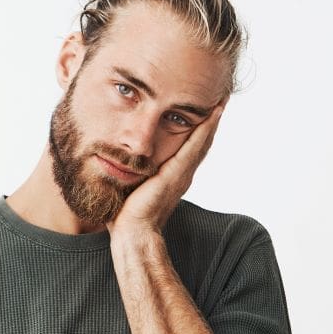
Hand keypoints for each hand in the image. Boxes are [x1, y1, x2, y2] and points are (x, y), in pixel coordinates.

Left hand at [108, 105, 224, 235]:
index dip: (197, 133)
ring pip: (202, 141)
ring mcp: (182, 174)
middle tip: (219, 102)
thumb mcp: (127, 187)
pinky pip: (195, 146)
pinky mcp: (177, 173)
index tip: (201, 116)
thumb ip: (126, 175)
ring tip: (221, 101)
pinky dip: (205, 129)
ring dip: (212, 121)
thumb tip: (111, 162)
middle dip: (210, 123)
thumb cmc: (124, 217)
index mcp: (172, 179)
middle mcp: (182, 175)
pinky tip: (212, 113)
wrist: (132, 232)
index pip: (188, 151)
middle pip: (201, 143)